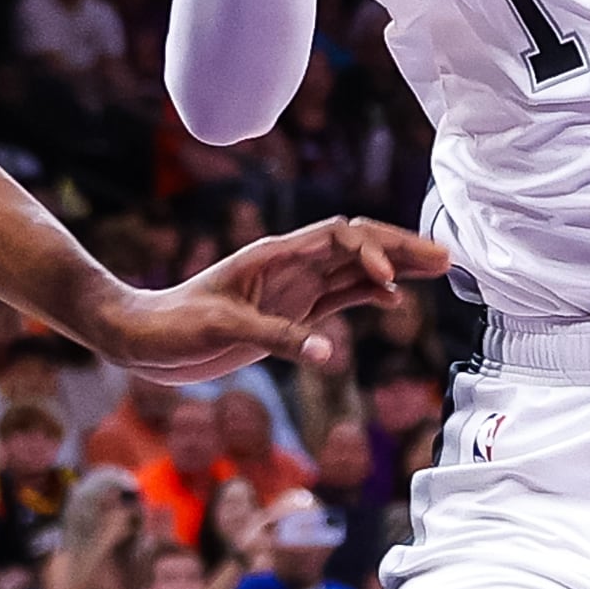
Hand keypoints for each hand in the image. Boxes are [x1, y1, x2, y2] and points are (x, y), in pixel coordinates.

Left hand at [82, 216, 450, 384]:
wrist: (143, 339)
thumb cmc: (172, 325)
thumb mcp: (221, 328)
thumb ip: (275, 336)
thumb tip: (327, 352)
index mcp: (274, 256)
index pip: (337, 236)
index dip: (371, 249)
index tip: (391, 282)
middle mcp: (289, 266)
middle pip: (355, 245)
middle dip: (400, 248)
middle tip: (446, 257)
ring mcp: (292, 289)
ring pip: (354, 270)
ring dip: (394, 268)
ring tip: (439, 269)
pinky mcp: (289, 314)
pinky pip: (339, 298)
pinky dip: (370, 295)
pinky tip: (395, 301)